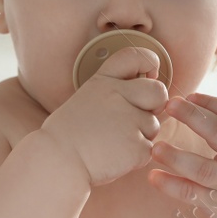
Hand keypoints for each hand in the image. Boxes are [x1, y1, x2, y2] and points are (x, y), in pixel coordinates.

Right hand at [39, 47, 167, 186]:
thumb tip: (147, 95)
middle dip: (154, 106)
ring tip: (112, 142)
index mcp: (104, 80)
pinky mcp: (136, 146)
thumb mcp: (87, 97)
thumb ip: (115, 91)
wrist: (57, 161)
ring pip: (153, 125)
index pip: (137, 56)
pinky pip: (148, 149)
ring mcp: (129, 120)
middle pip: (159, 92)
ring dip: (140, 136)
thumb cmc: (70, 134)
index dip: (149, 63)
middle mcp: (118, 95)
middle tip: (134, 119)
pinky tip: (114, 156)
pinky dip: (136, 157)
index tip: (147, 76)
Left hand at [147, 92, 216, 217]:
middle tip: (169, 105)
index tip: (189, 96)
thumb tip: (195, 103)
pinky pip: (193, 194)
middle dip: (193, 117)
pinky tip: (154, 177)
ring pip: (204, 169)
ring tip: (155, 148)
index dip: (213, 103)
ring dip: (178, 157)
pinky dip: (173, 185)